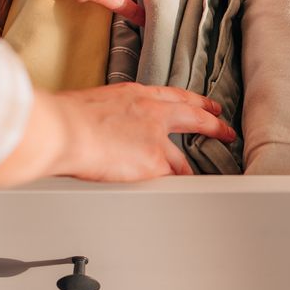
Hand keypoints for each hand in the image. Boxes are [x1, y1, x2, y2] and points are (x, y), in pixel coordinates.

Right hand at [55, 83, 234, 179]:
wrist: (62, 130)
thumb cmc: (64, 118)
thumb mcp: (91, 104)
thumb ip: (106, 113)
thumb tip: (100, 124)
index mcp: (134, 95)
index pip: (172, 95)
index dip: (192, 101)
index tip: (204, 104)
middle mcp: (151, 113)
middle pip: (194, 117)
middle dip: (214, 124)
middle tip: (226, 130)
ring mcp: (155, 138)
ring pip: (183, 159)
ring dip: (192, 169)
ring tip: (200, 180)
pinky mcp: (154, 162)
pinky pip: (172, 178)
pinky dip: (179, 187)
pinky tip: (186, 194)